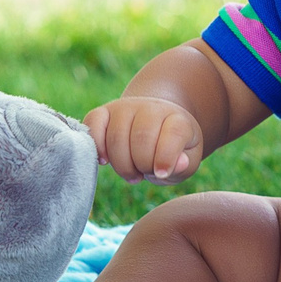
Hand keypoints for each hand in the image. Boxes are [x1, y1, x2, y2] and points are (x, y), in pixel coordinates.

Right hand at [85, 96, 205, 183]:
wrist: (155, 124)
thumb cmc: (172, 149)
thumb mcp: (187, 160)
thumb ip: (185, 165)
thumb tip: (178, 163)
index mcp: (178, 119)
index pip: (174, 133)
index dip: (166, 157)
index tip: (161, 174)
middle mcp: (151, 107)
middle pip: (141, 138)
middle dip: (142, 165)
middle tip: (144, 174)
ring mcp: (125, 107)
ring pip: (116, 137)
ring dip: (122, 165)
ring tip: (132, 172)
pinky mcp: (103, 112)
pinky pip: (93, 124)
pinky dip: (97, 147)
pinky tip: (106, 161)